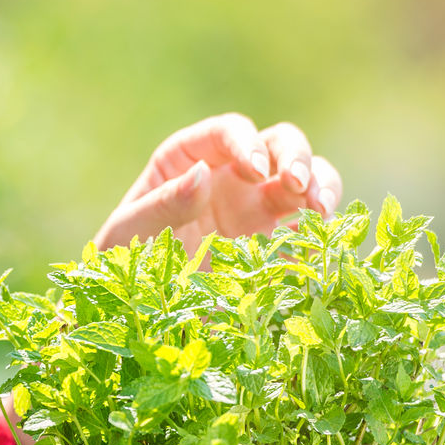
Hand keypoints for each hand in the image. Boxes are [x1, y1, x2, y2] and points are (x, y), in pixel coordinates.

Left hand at [92, 113, 343, 253]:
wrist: (135, 312)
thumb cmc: (121, 261)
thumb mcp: (128, 233)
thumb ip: (162, 205)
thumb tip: (202, 177)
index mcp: (191, 159)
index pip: (228, 132)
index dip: (246, 143)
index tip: (255, 170)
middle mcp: (232, 176)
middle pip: (279, 144)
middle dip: (296, 157)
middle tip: (297, 186)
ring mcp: (259, 209)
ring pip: (308, 178)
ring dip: (322, 186)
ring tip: (319, 211)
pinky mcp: (277, 245)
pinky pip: (311, 231)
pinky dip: (323, 233)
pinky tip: (321, 246)